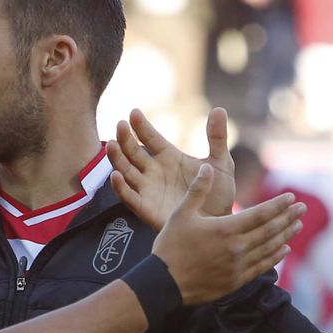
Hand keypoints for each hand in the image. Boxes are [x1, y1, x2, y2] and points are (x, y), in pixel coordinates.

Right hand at [109, 107, 235, 228]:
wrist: (219, 223)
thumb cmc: (219, 192)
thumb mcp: (221, 163)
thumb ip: (217, 138)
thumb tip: (219, 109)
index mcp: (169, 157)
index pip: (150, 138)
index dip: (141, 126)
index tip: (134, 112)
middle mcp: (154, 171)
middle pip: (133, 152)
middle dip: (125, 139)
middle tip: (120, 126)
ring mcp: (148, 189)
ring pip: (126, 171)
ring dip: (117, 159)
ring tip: (112, 145)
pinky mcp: (147, 209)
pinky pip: (129, 197)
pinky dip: (120, 187)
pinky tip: (115, 176)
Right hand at [152, 165, 300, 304]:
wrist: (164, 284)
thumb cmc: (170, 247)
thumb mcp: (181, 214)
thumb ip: (198, 191)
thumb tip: (207, 167)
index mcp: (225, 229)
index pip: (260, 214)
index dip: (278, 205)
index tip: (291, 197)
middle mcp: (237, 247)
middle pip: (270, 230)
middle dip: (288, 217)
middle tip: (303, 208)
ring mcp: (238, 266)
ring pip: (269, 248)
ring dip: (285, 235)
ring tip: (298, 225)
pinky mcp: (236, 281)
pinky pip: (262, 267)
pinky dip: (275, 257)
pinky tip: (284, 250)